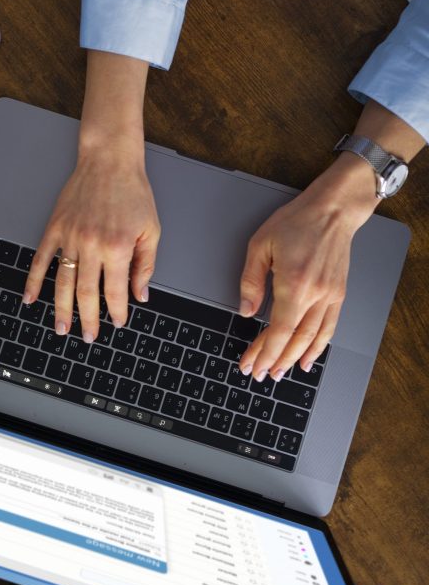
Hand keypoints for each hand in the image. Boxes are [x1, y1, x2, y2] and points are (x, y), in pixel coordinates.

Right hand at [23, 141, 160, 341]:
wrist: (110, 161)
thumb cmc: (133, 193)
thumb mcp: (151, 230)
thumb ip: (145, 265)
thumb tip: (139, 295)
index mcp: (117, 247)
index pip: (115, 291)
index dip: (116, 311)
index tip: (117, 323)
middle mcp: (92, 245)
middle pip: (86, 293)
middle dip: (88, 320)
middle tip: (88, 337)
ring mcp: (70, 237)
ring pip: (62, 282)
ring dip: (61, 309)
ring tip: (61, 328)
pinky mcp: (55, 228)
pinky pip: (41, 259)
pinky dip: (33, 281)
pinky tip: (29, 298)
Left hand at [238, 154, 379, 381]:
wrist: (333, 210)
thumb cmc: (297, 222)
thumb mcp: (260, 245)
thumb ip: (251, 281)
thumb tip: (247, 311)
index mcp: (294, 283)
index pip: (278, 331)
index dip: (263, 352)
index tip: (251, 365)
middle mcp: (316, 294)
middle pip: (294, 340)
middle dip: (275, 361)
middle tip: (261, 374)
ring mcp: (331, 296)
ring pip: (313, 338)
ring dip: (295, 359)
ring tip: (280, 372)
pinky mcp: (339, 294)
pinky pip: (329, 328)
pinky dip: (319, 347)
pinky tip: (309, 358)